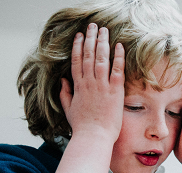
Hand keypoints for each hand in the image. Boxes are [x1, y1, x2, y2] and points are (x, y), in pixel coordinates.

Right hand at [59, 24, 124, 143]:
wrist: (94, 137)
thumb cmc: (82, 126)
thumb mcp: (69, 108)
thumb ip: (65, 93)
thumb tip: (63, 81)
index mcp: (77, 86)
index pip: (76, 60)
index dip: (78, 46)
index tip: (79, 35)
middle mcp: (88, 83)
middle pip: (88, 55)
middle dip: (90, 38)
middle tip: (93, 26)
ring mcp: (101, 86)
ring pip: (100, 58)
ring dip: (103, 42)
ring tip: (104, 30)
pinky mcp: (114, 92)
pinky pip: (117, 70)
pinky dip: (118, 57)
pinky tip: (119, 46)